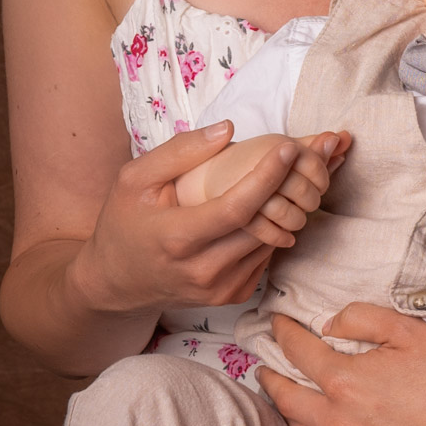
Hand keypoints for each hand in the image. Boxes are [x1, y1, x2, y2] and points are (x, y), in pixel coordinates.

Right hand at [71, 123, 333, 316]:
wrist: (115, 281)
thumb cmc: (123, 223)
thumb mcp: (134, 179)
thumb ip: (179, 152)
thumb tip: (228, 130)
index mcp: (177, 238)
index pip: (236, 208)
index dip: (267, 178)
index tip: (288, 148)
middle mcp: (203, 270)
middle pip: (262, 225)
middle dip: (290, 186)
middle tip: (310, 153)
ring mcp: (220, 288)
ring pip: (271, 241)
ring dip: (290, 206)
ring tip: (301, 171)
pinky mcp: (232, 295)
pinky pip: (265, 255)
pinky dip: (275, 228)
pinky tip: (277, 203)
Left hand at [257, 304, 425, 425]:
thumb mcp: (408, 329)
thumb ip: (361, 319)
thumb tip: (329, 325)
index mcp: (344, 380)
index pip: (298, 352)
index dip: (283, 334)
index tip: (276, 324)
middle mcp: (339, 421)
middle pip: (287, 399)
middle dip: (271, 378)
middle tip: (266, 367)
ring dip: (287, 416)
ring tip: (286, 402)